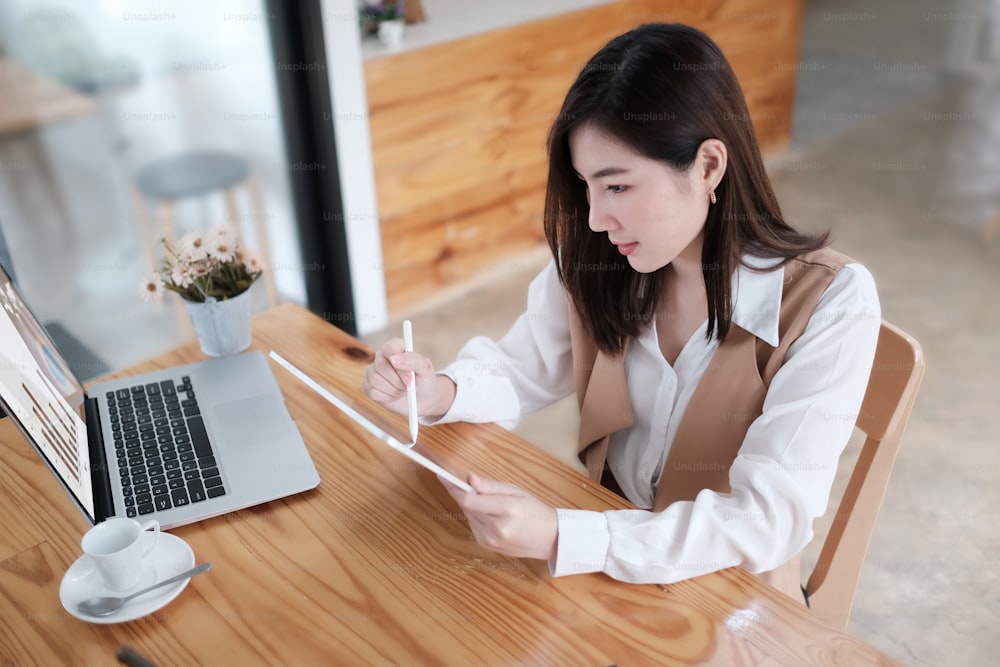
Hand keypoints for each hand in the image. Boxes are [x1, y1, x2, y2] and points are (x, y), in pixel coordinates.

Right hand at [363, 338, 455, 418]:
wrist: (422, 400)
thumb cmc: (424, 381)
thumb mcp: (426, 369)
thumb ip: (413, 360)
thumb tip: (394, 359)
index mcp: (396, 348)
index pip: (388, 347)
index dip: (398, 361)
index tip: (409, 375)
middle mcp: (382, 357)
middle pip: (380, 364)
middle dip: (397, 380)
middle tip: (409, 386)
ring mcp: (373, 372)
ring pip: (375, 379)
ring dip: (394, 390)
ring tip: (403, 391)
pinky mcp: (369, 387)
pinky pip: (373, 392)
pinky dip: (387, 397)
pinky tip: (395, 396)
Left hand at [439, 472, 557, 560]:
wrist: (549, 539)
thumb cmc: (535, 511)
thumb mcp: (516, 491)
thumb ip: (490, 486)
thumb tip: (469, 479)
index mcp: (506, 510)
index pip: (469, 500)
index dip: (453, 487)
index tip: (442, 476)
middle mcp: (496, 528)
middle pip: (466, 507)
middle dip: (464, 494)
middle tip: (471, 486)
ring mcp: (490, 540)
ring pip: (468, 516)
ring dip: (472, 506)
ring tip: (491, 504)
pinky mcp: (487, 546)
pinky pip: (473, 525)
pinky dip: (477, 517)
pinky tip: (492, 515)